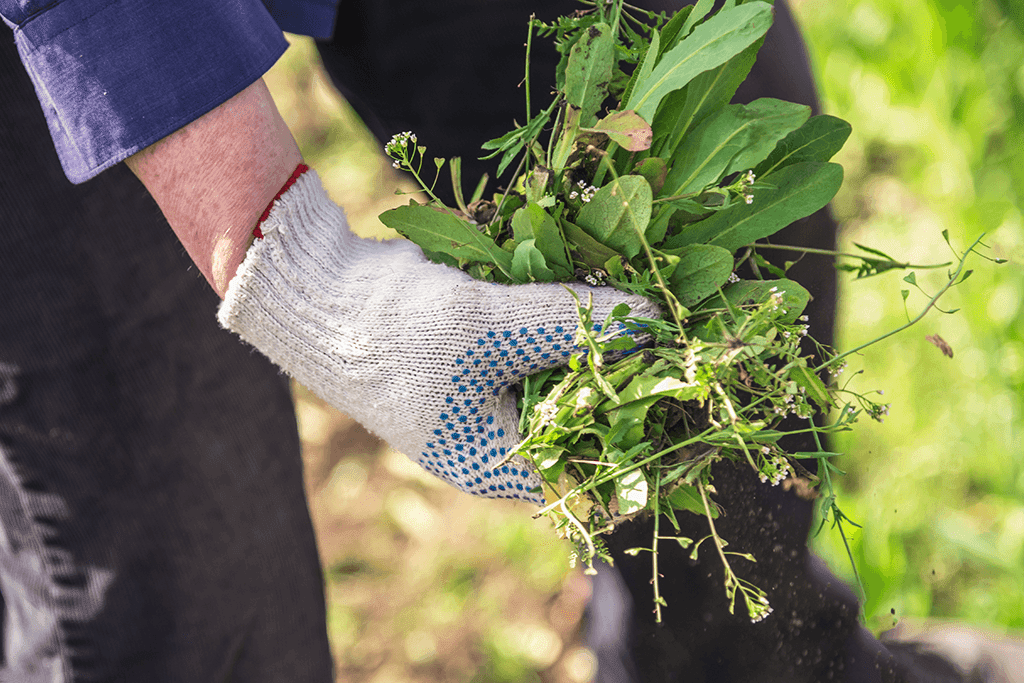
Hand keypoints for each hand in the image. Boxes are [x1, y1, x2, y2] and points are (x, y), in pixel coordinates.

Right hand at [218, 168, 659, 503]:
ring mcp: (494, 398)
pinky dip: (570, 323)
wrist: (322, 295)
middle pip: (592, 423)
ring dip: (604, 345)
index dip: (650, 441)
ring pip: (571, 379)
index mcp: (501, 465)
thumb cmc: (396, 333)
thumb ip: (574, 324)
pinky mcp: (489, 358)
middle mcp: (503, 442)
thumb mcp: (491, 328)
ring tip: (655, 308)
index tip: (697, 394)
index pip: (598, 473)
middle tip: (684, 338)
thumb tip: (657, 321)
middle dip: (635, 382)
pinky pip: (545, 349)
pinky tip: (602, 291)